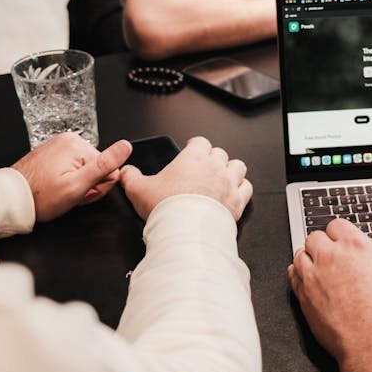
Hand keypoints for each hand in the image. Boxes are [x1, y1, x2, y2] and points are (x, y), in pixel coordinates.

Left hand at [11, 133, 131, 221]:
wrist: (10, 200)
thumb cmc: (40, 197)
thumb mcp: (77, 185)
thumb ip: (104, 165)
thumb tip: (126, 146)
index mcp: (77, 144)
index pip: (109, 169)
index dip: (96, 188)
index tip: (80, 193)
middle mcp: (69, 140)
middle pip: (98, 168)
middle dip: (87, 186)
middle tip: (69, 194)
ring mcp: (59, 145)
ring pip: (86, 169)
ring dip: (78, 184)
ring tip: (61, 192)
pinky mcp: (53, 153)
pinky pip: (73, 167)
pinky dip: (68, 180)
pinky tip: (56, 187)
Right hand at [119, 136, 251, 220]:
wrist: (186, 230)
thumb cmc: (166, 208)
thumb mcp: (139, 189)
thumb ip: (130, 177)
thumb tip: (125, 172)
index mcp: (193, 158)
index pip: (200, 141)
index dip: (195, 145)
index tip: (190, 149)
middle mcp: (215, 167)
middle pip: (219, 153)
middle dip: (212, 158)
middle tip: (203, 168)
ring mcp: (229, 183)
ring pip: (238, 166)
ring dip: (231, 170)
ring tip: (222, 177)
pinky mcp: (238, 201)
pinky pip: (247, 187)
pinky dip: (242, 189)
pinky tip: (234, 193)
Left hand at [289, 219, 371, 363]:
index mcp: (355, 246)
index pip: (337, 224)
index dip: (340, 232)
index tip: (342, 239)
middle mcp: (330, 257)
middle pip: (314, 236)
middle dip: (322, 243)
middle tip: (330, 253)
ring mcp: (313, 276)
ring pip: (299, 254)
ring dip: (308, 257)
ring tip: (317, 265)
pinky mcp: (303, 296)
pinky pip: (292, 275)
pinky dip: (298, 274)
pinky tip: (307, 278)